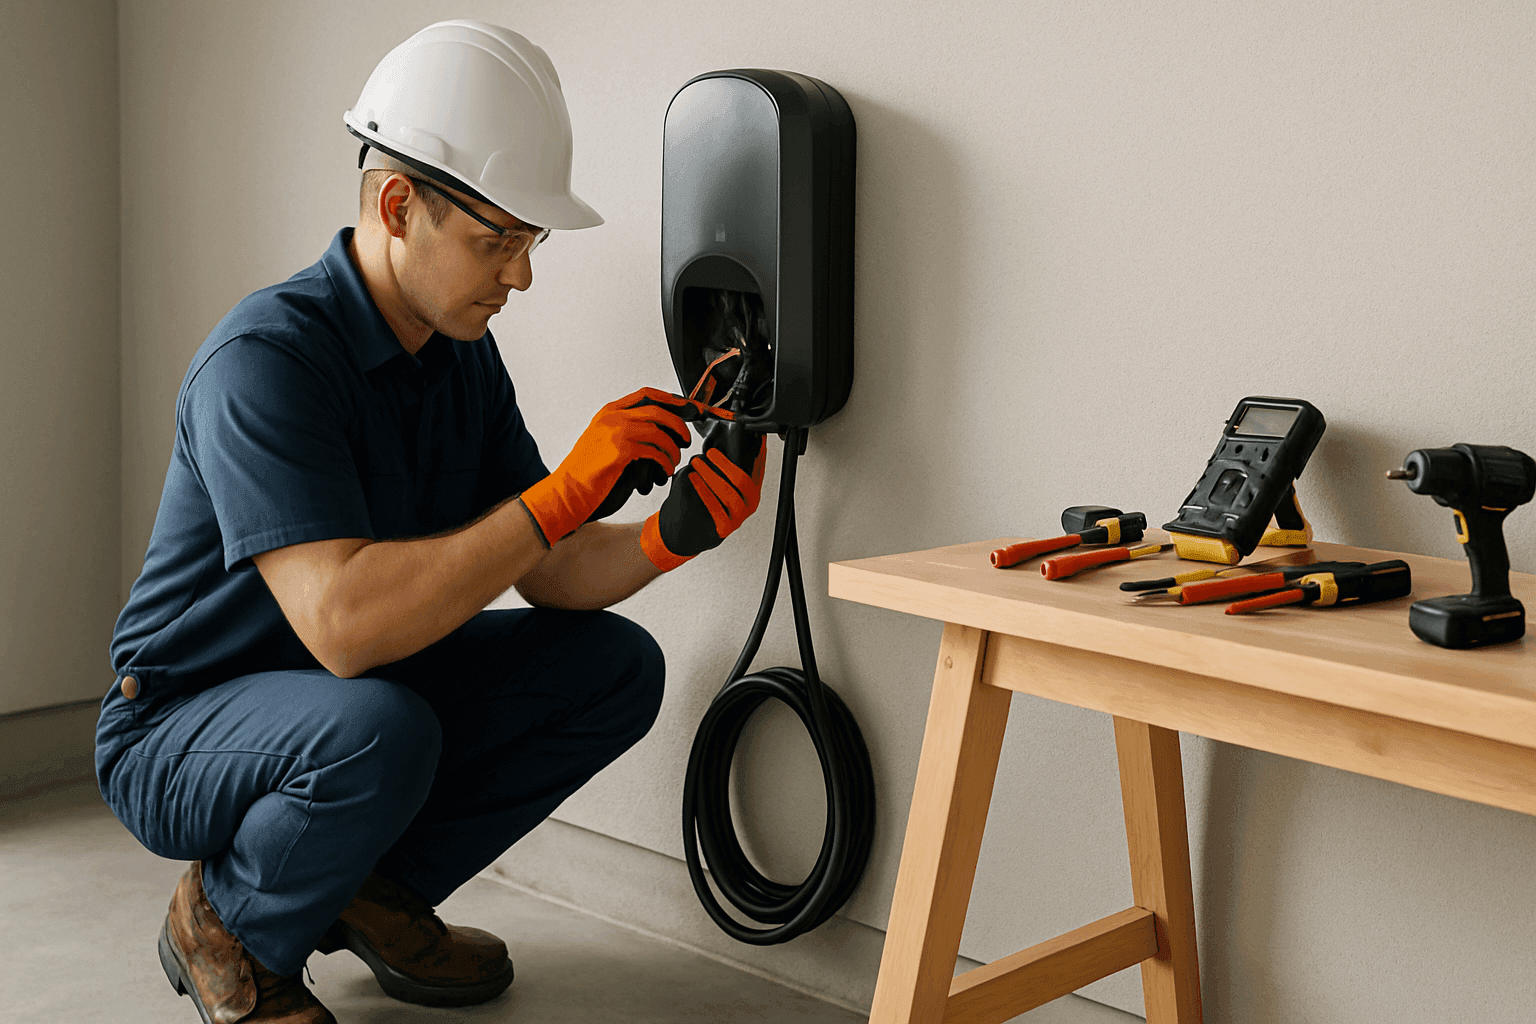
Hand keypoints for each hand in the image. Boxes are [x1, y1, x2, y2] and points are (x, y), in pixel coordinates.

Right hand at [520, 388, 719, 544]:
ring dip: (673, 448)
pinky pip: (655, 451)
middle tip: (686, 439)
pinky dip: (665, 462)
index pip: (646, 394)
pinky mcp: (620, 451)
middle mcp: (612, 417)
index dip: (671, 400)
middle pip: (657, 410)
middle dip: (679, 424)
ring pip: (659, 431)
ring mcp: (615, 432)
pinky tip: (665, 471)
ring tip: (674, 461)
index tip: (687, 409)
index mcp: (608, 412)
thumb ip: (626, 430)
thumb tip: (658, 430)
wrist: (566, 491)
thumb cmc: (585, 472)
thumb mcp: (603, 441)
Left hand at [641, 423, 767, 570]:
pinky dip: (703, 491)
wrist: (686, 533)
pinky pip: (715, 508)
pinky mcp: (724, 528)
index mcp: (751, 490)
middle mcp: (749, 504)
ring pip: (728, 493)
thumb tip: (721, 444)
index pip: (758, 466)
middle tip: (710, 453)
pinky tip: (694, 479)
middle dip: (724, 463)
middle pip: (742, 480)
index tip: (748, 436)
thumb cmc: (703, 503)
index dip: (756, 450)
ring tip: (697, 464)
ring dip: (710, 475)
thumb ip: (723, 467)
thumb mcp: (717, 482)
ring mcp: (738, 517)